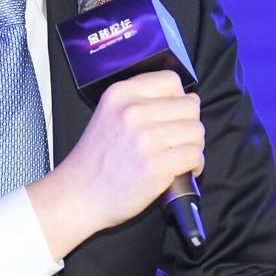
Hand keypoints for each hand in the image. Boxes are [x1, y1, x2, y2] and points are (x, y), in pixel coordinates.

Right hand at [28, 71, 203, 259]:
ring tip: (178, 156)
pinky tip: (181, 170)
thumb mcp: (109, 114)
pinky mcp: (156, 166)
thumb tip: (189, 99)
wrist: (78, 195)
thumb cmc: (96, 159)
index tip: (172, 115)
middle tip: (177, 141)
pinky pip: (195, 156)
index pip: (171, 80)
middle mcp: (134, 111)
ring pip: (196, 131)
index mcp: (120, 93)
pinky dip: (194, 165)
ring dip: (193, 145)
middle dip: (189, 124)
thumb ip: (142, 101)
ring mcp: (146, 139)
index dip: (178, 99)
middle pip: (189, 106)